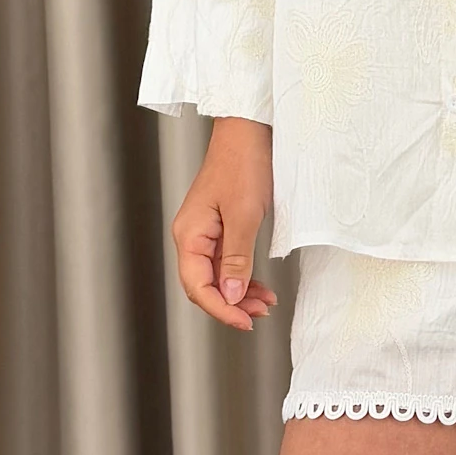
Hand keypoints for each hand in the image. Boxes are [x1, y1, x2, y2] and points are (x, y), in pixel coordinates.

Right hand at [173, 117, 276, 331]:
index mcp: (190, 235)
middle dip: (232, 305)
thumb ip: (237, 259)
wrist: (248, 132)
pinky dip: (243, 278)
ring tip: (265, 304)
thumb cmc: (244, 164)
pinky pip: (227, 263)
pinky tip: (261, 287)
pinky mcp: (220, 228)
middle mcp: (192, 237)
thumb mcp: (245, 216)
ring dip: (239, 294)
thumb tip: (232, 296)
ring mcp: (205, 234)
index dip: (221, 309)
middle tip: (260, 315)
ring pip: (218, 277)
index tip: (245, 322)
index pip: (198, 286)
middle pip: (205, 286)